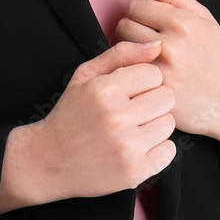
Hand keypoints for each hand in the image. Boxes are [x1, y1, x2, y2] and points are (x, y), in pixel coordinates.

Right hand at [32, 40, 176, 200]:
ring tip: (134, 127)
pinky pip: (169, 151)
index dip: (144, 80)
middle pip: (166, 98)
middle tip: (135, 109)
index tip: (131, 90)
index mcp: (105, 90)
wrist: (50, 160)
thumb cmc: (71, 113)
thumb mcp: (86, 75)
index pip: (154, 74)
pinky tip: (138, 145)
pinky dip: (158, 148)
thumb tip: (158, 46)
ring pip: (169, 123)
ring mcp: (127, 148)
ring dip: (155, 124)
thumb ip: (121, 54)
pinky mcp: (134, 173)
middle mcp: (117, 119)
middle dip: (152, 100)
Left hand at [114, 0, 219, 141]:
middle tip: (147, 38)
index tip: (150, 21)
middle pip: (125, 23)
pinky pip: (126, 70)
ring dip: (129, 48)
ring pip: (122, 47)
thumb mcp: (203, 17)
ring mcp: (162, 70)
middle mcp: (171, 45)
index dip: (141, 11)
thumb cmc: (215, 54)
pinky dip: (131, 68)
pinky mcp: (154, 91)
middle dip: (132, 28)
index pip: (136, 4)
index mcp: (183, 22)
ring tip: (145, 53)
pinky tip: (144, 70)